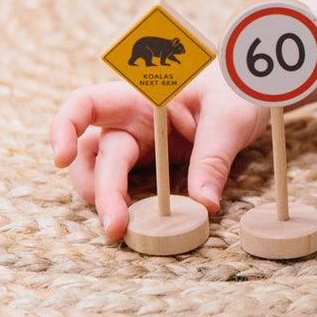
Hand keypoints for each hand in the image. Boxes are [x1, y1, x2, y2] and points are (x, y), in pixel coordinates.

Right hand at [49, 65, 268, 239]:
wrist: (254, 92)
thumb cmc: (237, 91)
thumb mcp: (232, 118)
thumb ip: (214, 158)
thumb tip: (203, 204)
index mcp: (141, 96)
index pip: (86, 103)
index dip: (64, 127)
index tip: (62, 158)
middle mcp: (131, 119)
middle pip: (96, 154)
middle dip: (100, 190)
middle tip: (115, 225)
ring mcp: (139, 142)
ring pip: (102, 172)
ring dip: (106, 199)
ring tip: (121, 226)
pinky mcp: (151, 163)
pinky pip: (128, 184)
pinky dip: (127, 203)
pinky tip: (139, 221)